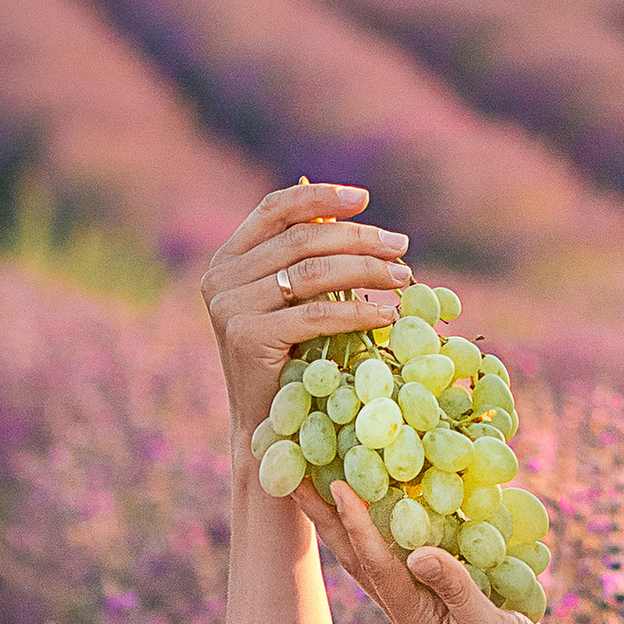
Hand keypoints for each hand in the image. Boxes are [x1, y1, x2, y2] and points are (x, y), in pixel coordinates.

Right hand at [202, 182, 414, 449]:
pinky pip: (315, 314)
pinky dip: (358, 313)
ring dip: (366, 271)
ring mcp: (229, 306)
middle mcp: (221, 277)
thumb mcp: (294, 304)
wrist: (265, 427)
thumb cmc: (288, 362)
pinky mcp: (245, 336)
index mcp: (229, 259)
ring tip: (403, 278)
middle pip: (302, 239)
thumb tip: (358, 219)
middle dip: (359, 239)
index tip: (363, 198)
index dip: (319, 196)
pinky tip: (387, 316)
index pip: (275, 210)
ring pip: (312, 272)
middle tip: (401, 246)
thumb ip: (308, 262)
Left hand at [310, 479, 589, 623]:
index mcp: (415, 620)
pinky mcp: (441, 594)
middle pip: (357, 557)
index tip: (333, 484)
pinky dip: (389, 522)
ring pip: (374, 553)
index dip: (356, 524)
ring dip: (346, 518)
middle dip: (326, 518)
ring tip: (322, 478)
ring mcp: (422, 602)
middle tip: (293, 476)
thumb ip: (458, 590)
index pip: (377, 566)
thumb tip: (419, 554)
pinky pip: (405, 552)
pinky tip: (385, 495)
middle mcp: (408, 609)